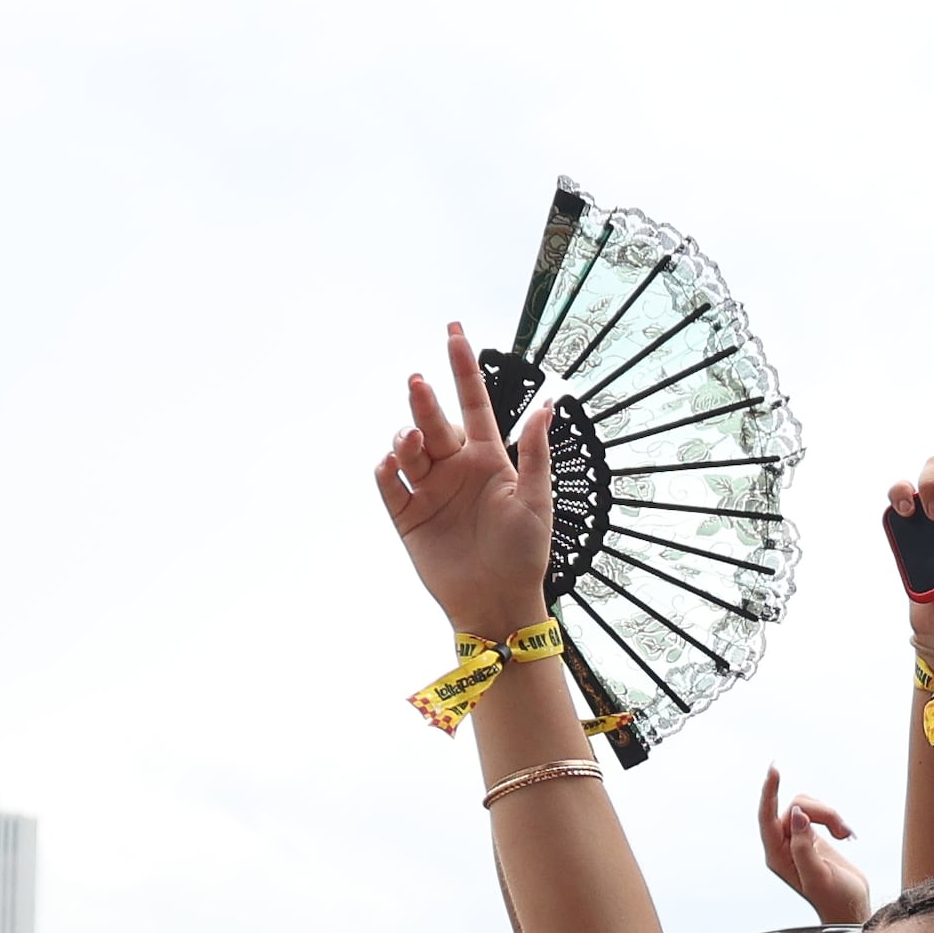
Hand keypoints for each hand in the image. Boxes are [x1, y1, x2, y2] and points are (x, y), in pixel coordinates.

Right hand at [375, 322, 558, 637]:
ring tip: (411, 437)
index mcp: (487, 459)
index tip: (454, 330)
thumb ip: (535, 454)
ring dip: (406, 434)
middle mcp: (455, 468)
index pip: (472, 402)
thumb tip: (547, 408)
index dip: (463, 366)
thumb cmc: (525, 554)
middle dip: (425, 400)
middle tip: (419, 383)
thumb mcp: (536, 502)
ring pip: (409, 447)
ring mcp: (429, 490)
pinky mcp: (408, 516)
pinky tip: (392, 463)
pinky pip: (389, 485)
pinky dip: (386, 470)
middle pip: (435, 420)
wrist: (498, 602)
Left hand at [756, 768, 872, 921]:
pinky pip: (818, 812)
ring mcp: (796, 839)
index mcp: (777, 856)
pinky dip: (834, 819)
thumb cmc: (835, 900)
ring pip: (807, 807)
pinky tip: (845, 834)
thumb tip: (797, 815)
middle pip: (795, 807)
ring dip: (831, 816)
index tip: (775, 770)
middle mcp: (783, 845)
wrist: (852, 908)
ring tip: (845, 834)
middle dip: (821, 813)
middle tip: (842, 831)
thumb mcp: (819, 877)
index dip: (768, 791)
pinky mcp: (811, 835)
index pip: (766, 817)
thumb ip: (804, 847)